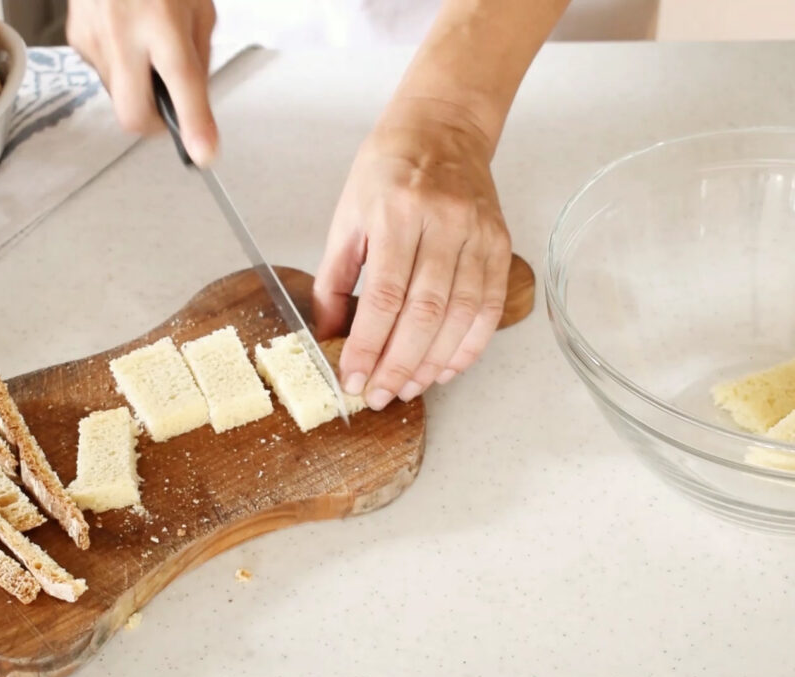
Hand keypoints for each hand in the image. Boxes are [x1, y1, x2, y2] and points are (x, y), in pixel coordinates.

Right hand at [66, 0, 217, 164]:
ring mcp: (93, 38)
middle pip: (133, 115)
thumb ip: (200, 60)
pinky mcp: (76, 39)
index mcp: (163, 21)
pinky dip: (122, 66)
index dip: (194, 125)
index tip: (203, 153)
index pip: (182, 85)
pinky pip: (104, 73)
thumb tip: (197, 106)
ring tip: (149, 50)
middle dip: (154, 125)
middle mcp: (123, 32)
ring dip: (138, 88)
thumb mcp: (200, 8)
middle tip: (171, 113)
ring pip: (118, 96)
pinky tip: (127, 36)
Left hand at [313, 98, 511, 409]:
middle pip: (425, 312)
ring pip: (461, 315)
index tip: (353, 377)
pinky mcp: (500, 243)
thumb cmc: (387, 171)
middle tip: (380, 395)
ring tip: (409, 388)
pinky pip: (490, 305)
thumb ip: (335, 279)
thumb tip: (328, 335)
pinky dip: (471, 344)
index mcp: (395, 213)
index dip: (369, 345)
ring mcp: (477, 233)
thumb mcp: (346, 217)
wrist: (442, 129)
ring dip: (435, 362)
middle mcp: (442, 223)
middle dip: (400, 364)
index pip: (383, 296)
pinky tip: (448, 367)